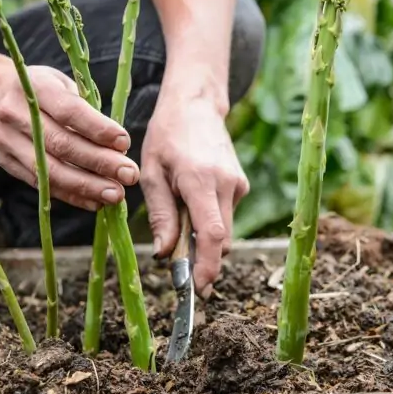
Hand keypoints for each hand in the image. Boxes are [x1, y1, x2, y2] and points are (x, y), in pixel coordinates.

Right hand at [0, 63, 139, 209]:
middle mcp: (16, 113)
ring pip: (50, 170)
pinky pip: (42, 185)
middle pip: (61, 144)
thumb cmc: (44, 90)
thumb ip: (88, 110)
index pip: (69, 110)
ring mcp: (7, 140)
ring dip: (87, 186)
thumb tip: (119, 147)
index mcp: (36, 87)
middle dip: (99, 162)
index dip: (98, 129)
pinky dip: (71, 195)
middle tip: (129, 175)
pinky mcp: (6, 162)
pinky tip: (95, 202)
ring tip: (116, 195)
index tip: (125, 143)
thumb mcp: (65, 85)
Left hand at [141, 95, 248, 297]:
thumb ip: (160, 215)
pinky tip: (190, 202)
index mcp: (201, 180)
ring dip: (202, 239)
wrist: (196, 104)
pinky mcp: (240, 185)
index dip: (206, 266)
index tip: (197, 288)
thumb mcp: (152, 173)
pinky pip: (225, 215)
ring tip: (178, 220)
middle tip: (178, 269)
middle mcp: (227, 184)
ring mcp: (238, 185)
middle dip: (202, 260)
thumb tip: (165, 254)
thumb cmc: (167, 135)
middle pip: (221, 240)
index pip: (212, 234)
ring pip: (224, 230)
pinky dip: (208, 221)